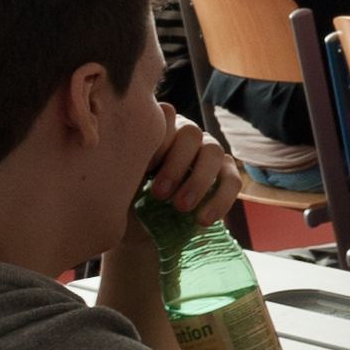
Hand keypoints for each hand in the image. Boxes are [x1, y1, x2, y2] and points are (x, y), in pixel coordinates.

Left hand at [130, 113, 245, 233]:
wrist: (140, 233)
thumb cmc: (125, 202)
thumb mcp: (118, 183)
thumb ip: (125, 165)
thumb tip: (125, 157)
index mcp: (158, 130)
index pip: (166, 116)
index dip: (158, 140)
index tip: (142, 169)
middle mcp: (185, 135)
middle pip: (191, 133)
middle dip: (176, 165)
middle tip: (158, 195)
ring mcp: (208, 153)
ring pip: (214, 152)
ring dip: (197, 181)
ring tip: (180, 208)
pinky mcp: (225, 174)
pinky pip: (232, 179)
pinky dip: (220, 199)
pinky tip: (202, 220)